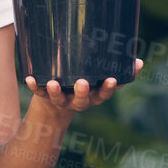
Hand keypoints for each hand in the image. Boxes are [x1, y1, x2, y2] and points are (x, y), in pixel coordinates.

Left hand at [24, 59, 144, 114]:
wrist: (55, 106)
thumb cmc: (83, 83)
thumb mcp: (100, 78)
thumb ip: (118, 69)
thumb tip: (140, 61)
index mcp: (94, 95)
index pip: (104, 93)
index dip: (109, 88)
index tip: (113, 80)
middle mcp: (78, 100)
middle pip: (83, 100)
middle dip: (83, 92)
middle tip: (83, 83)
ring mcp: (61, 100)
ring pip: (59, 98)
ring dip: (56, 92)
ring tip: (52, 83)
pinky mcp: (44, 97)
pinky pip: (38, 94)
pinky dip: (33, 86)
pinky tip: (28, 78)